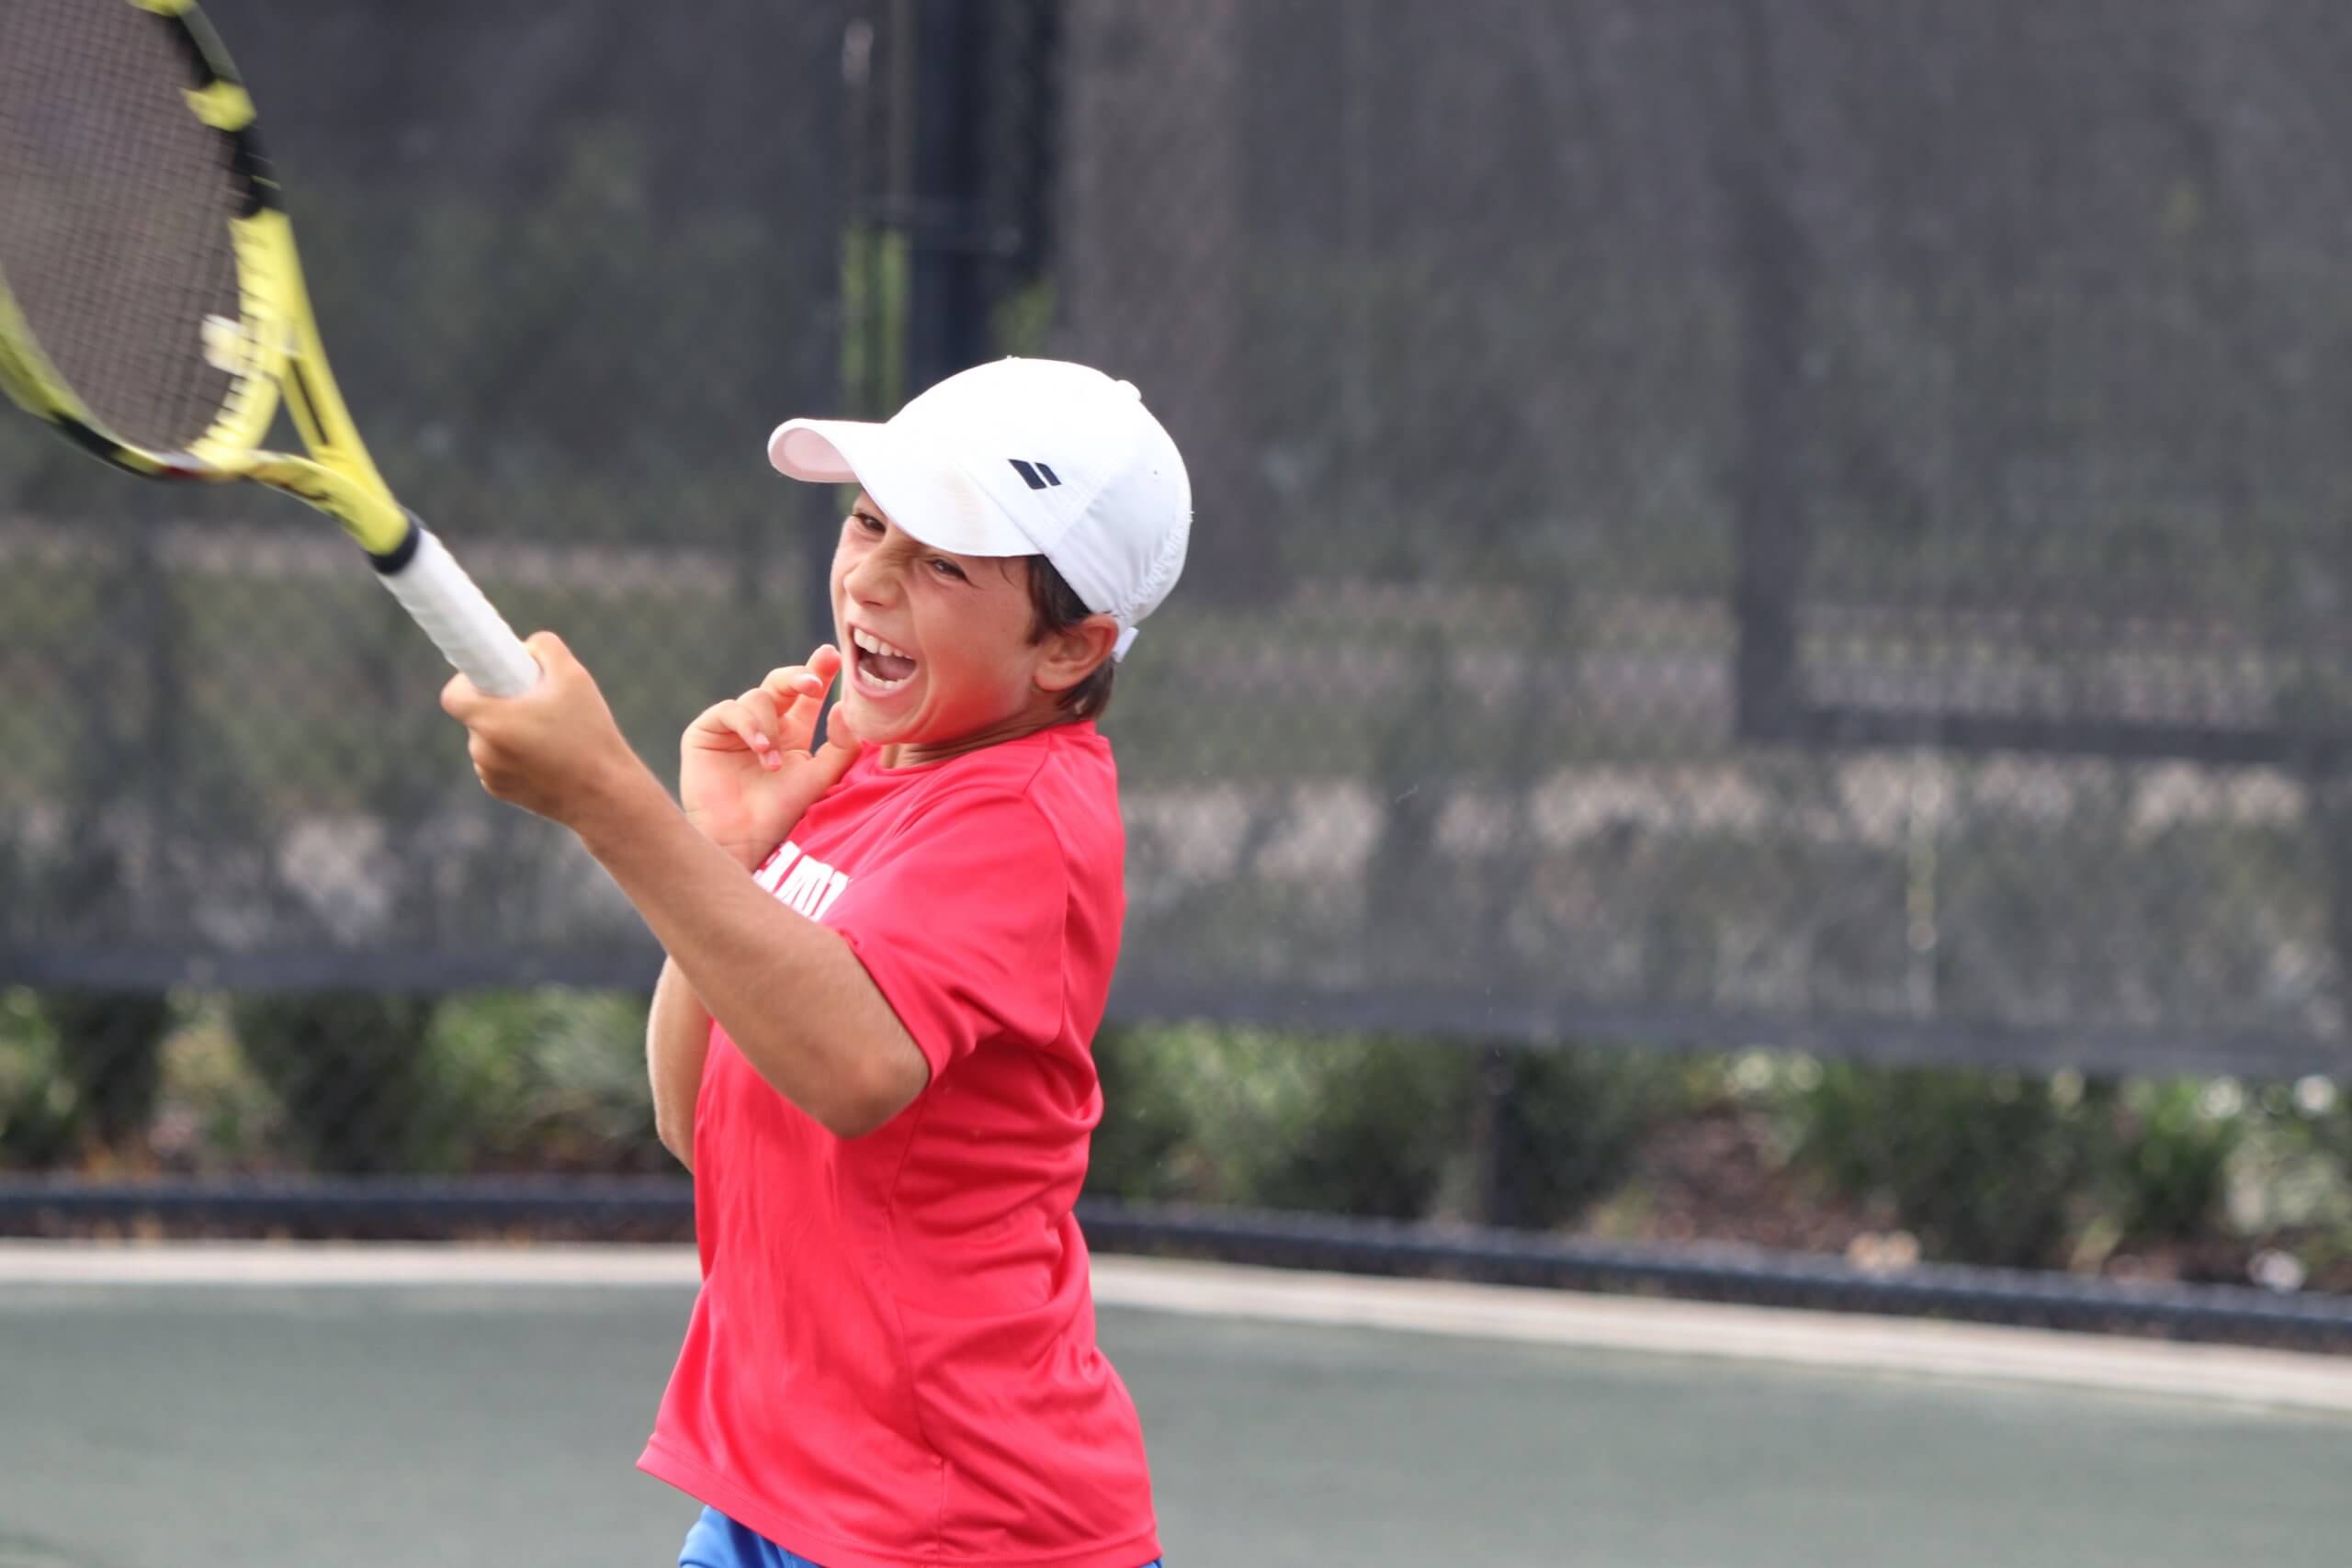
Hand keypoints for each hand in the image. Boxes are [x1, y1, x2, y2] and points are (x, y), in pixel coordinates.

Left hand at [440, 630, 646, 830]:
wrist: (605, 795)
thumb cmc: (590, 734)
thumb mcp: (575, 677)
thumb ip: (545, 648)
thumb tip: (526, 648)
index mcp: (492, 720)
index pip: (453, 695)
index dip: (469, 681)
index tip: (494, 679)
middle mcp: (483, 750)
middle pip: (476, 714)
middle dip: (500, 705)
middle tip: (535, 703)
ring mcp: (489, 774)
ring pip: (487, 739)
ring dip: (507, 731)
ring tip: (549, 734)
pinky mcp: (499, 791)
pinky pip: (495, 762)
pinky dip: (513, 755)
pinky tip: (547, 757)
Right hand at [680, 644, 862, 867]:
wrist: (742, 840)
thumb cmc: (782, 814)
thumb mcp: (821, 777)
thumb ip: (841, 745)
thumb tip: (844, 708)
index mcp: (793, 732)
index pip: (807, 695)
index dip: (820, 672)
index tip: (834, 657)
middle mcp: (764, 724)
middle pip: (782, 683)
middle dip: (799, 676)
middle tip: (813, 683)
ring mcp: (734, 727)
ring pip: (758, 697)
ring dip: (769, 727)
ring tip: (773, 764)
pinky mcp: (706, 731)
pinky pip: (731, 710)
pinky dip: (749, 726)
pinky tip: (760, 750)